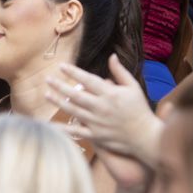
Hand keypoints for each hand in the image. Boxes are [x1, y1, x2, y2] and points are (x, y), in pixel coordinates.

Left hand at [45, 55, 161, 165]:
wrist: (146, 136)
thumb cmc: (140, 109)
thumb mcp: (133, 87)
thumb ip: (120, 72)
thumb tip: (111, 56)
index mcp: (110, 94)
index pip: (88, 80)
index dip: (73, 72)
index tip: (61, 66)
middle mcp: (101, 107)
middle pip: (76, 95)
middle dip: (60, 86)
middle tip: (47, 79)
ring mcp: (97, 122)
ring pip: (73, 110)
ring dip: (58, 102)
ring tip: (46, 94)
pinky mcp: (95, 135)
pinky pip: (76, 131)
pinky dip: (62, 129)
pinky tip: (50, 125)